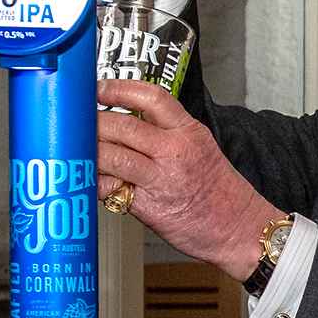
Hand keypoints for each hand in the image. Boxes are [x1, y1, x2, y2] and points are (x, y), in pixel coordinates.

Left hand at [96, 79, 275, 278]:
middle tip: (77, 123)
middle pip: (122, 125)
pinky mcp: (149, 206)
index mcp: (189, 132)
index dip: (118, 89)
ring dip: (89, 151)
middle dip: (93, 123)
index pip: (150, 97)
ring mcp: (161, 179)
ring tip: (78, 149)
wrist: (240, 229)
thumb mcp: (202, 148)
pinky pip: (111, 188)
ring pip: (112, 155)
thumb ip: (168, 134)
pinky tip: (90, 179)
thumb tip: (127, 125)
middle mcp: (175, 152)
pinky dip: (95, 182)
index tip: (98, 89)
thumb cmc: (221, 192)